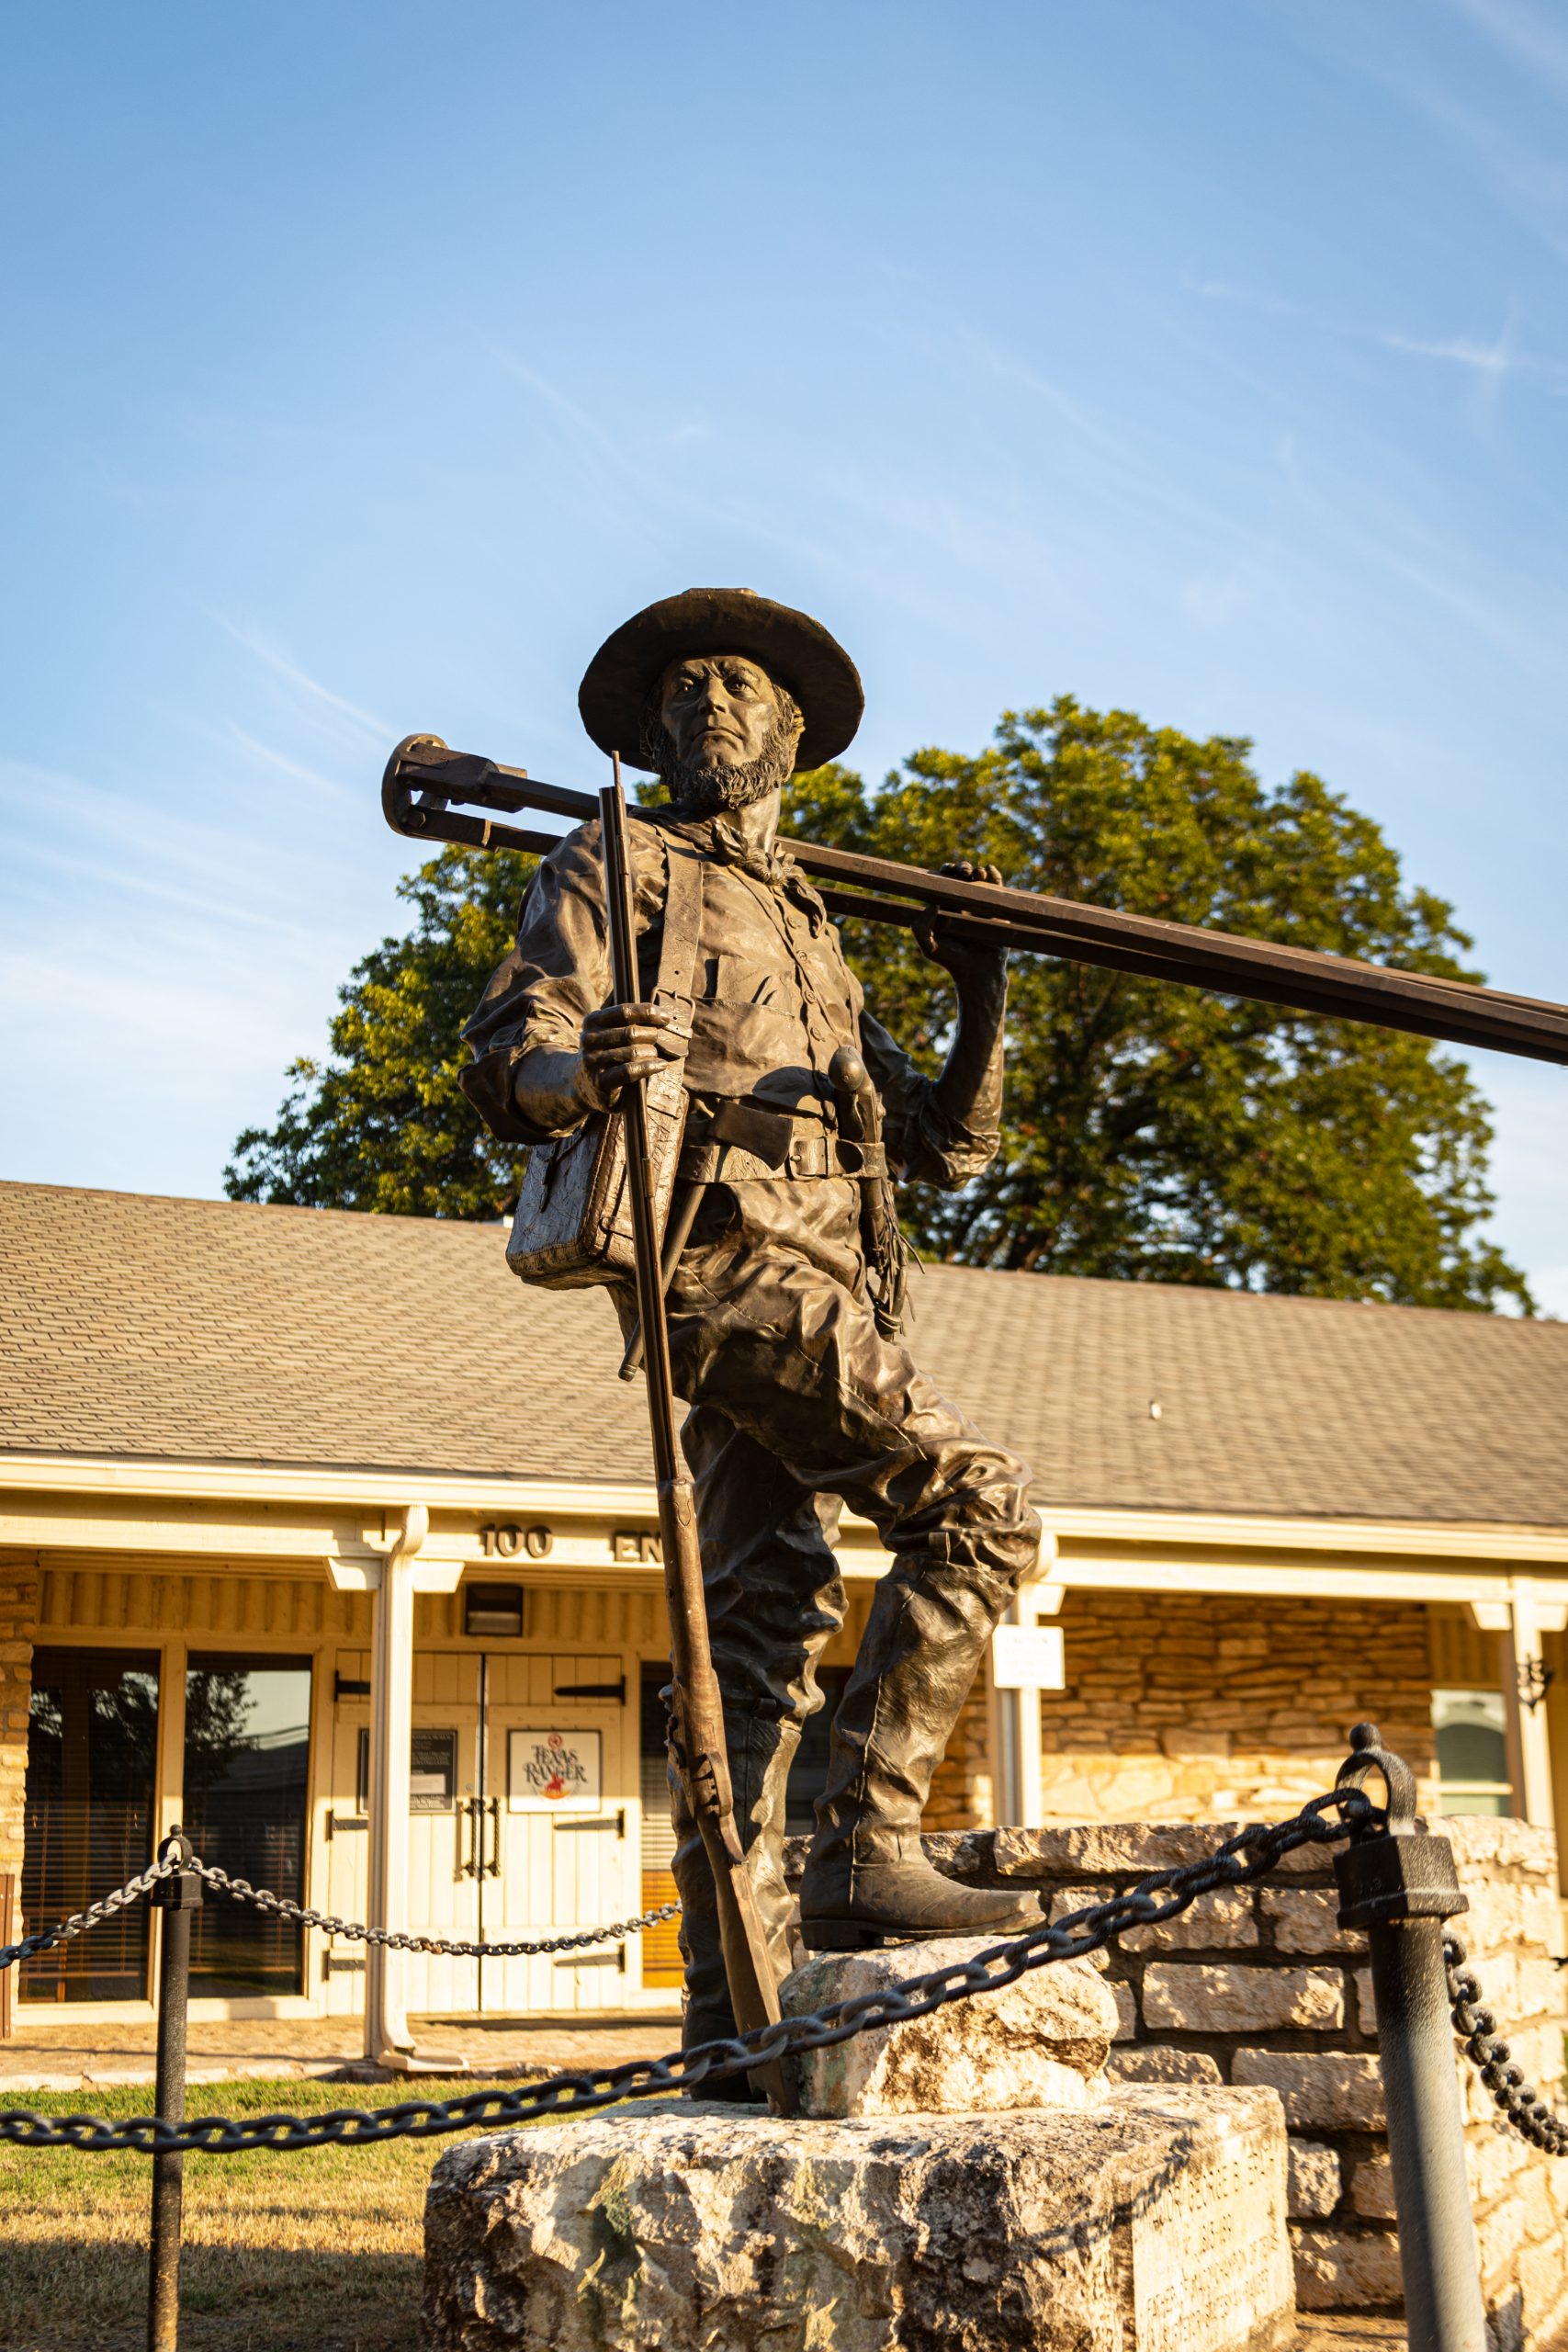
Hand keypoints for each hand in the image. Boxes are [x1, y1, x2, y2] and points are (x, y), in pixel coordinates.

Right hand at [575, 1002, 687, 1112]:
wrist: (583, 1084)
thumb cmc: (606, 1053)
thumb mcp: (609, 1032)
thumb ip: (629, 1021)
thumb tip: (662, 1016)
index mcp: (592, 1021)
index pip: (624, 1012)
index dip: (647, 1012)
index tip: (665, 1018)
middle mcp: (589, 1039)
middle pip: (631, 1032)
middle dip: (651, 1035)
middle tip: (656, 1041)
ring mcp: (593, 1061)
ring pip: (633, 1052)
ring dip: (650, 1053)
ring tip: (654, 1054)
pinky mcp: (601, 1081)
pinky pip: (630, 1071)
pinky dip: (649, 1067)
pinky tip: (660, 1065)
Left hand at [914, 861, 1008, 993]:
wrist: (979, 972)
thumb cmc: (952, 961)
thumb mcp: (929, 947)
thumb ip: (921, 927)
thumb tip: (930, 902)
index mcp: (945, 908)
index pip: (943, 883)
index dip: (944, 872)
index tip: (947, 870)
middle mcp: (963, 904)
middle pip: (961, 877)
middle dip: (961, 868)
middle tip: (963, 872)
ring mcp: (981, 905)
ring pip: (979, 879)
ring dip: (977, 870)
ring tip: (977, 873)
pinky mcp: (997, 909)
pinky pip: (997, 888)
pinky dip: (995, 875)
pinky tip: (990, 870)